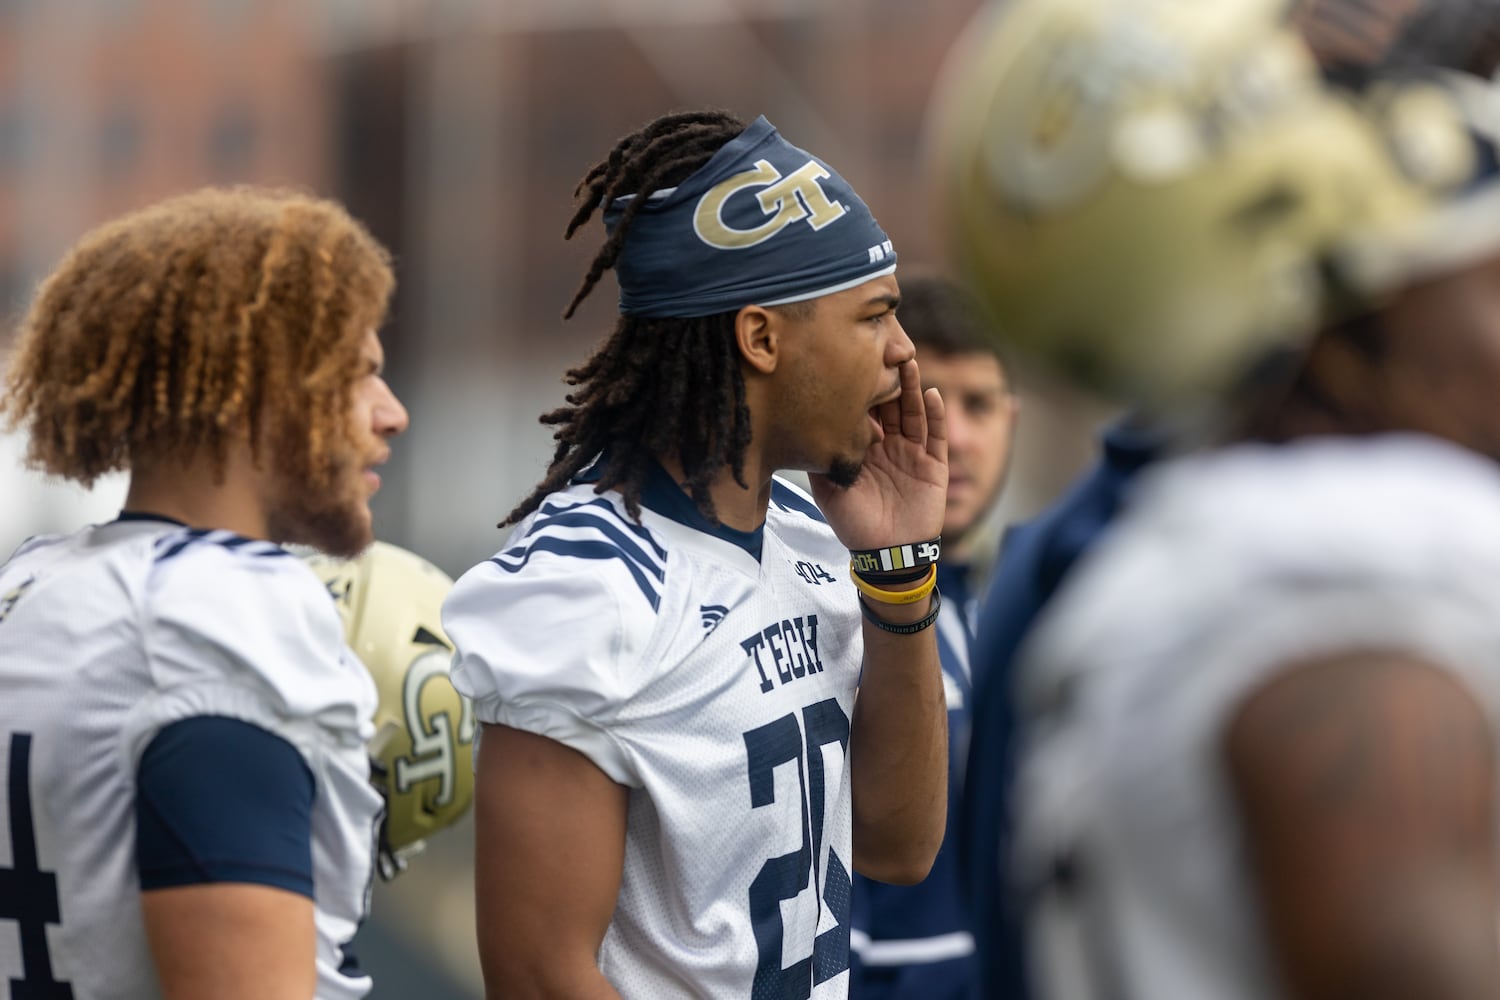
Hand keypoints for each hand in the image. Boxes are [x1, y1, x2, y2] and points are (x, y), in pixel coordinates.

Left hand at [809, 358, 947, 551]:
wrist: (885, 554)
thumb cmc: (854, 524)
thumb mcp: (827, 490)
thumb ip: (821, 460)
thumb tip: (802, 428)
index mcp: (864, 447)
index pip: (864, 410)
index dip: (861, 387)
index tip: (853, 359)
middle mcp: (889, 445)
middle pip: (891, 404)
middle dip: (888, 378)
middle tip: (884, 348)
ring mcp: (912, 453)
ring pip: (913, 413)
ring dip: (912, 388)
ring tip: (908, 362)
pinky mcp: (933, 465)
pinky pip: (935, 436)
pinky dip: (935, 415)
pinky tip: (931, 394)